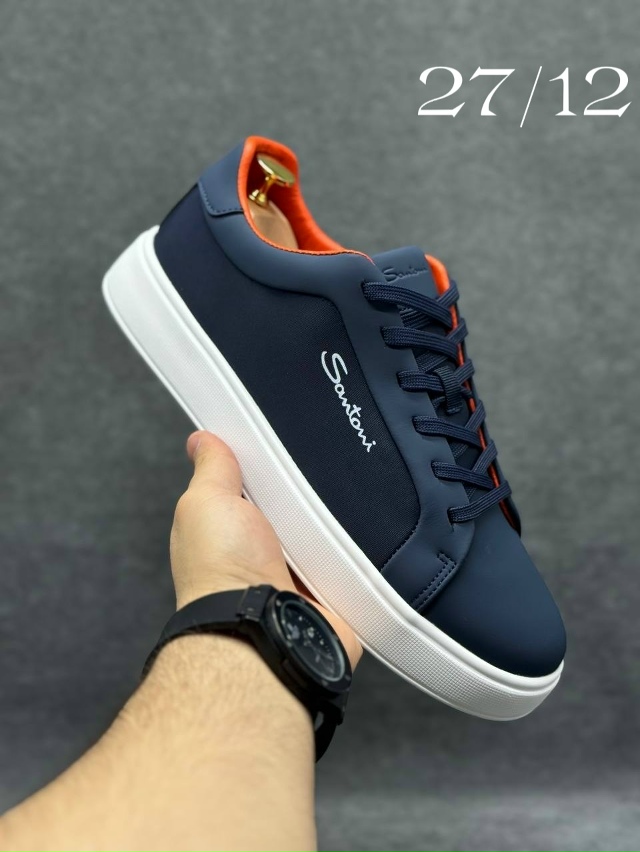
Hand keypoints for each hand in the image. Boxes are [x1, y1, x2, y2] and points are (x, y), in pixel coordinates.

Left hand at [169, 430, 361, 669]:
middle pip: (297, 506)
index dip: (270, 465)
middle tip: (321, 470)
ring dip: (336, 520)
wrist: (261, 628)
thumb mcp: (206, 501)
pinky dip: (358, 548)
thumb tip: (201, 440)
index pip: (256, 486)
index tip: (287, 440)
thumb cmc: (222, 571)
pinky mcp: (331, 591)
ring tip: (345, 497)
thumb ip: (211, 469)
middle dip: (309, 489)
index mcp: (231, 529)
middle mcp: (264, 552)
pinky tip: (360, 533)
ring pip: (328, 531)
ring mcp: (298, 574)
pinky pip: (353, 559)